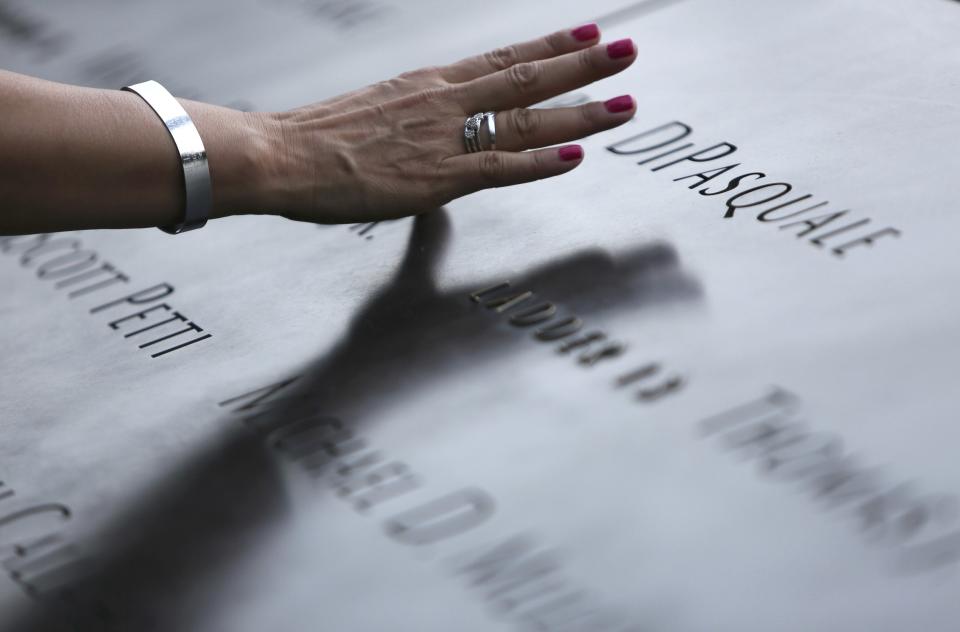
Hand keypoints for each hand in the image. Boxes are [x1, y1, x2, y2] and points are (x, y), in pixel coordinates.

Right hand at [246, 24, 637, 223]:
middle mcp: (446, 100)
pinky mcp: (438, 176)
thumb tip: (432, 140)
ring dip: (579, 107)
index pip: (503, 58)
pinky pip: (500, 165)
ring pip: (526, 116)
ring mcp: (445, 136)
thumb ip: (416, 124)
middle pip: (527, 76)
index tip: (587, 30)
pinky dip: (541, 160)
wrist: (282, 155)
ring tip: (623, 100)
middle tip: (627, 51)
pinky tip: (576, 154)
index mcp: (430, 84)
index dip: (550, 45)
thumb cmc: (318, 138)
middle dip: (582, 63)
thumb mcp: (376, 114)